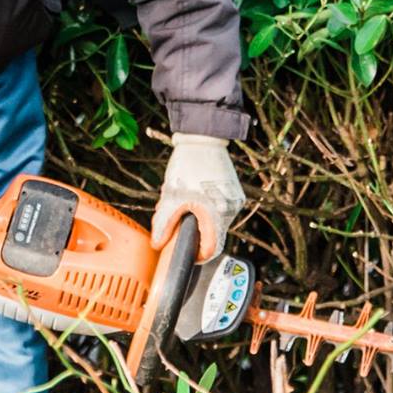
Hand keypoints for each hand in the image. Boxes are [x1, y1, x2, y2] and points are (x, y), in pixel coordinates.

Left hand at [150, 133, 244, 261]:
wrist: (203, 137)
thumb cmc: (188, 165)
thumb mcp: (170, 196)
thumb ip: (163, 224)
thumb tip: (158, 243)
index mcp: (217, 215)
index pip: (211, 250)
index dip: (195, 255)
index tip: (184, 253)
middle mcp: (231, 210)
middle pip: (212, 235)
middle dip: (193, 232)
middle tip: (177, 220)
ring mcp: (235, 200)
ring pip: (215, 221)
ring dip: (199, 219)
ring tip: (184, 202)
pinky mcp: (235, 192)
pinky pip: (220, 208)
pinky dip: (206, 207)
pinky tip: (194, 194)